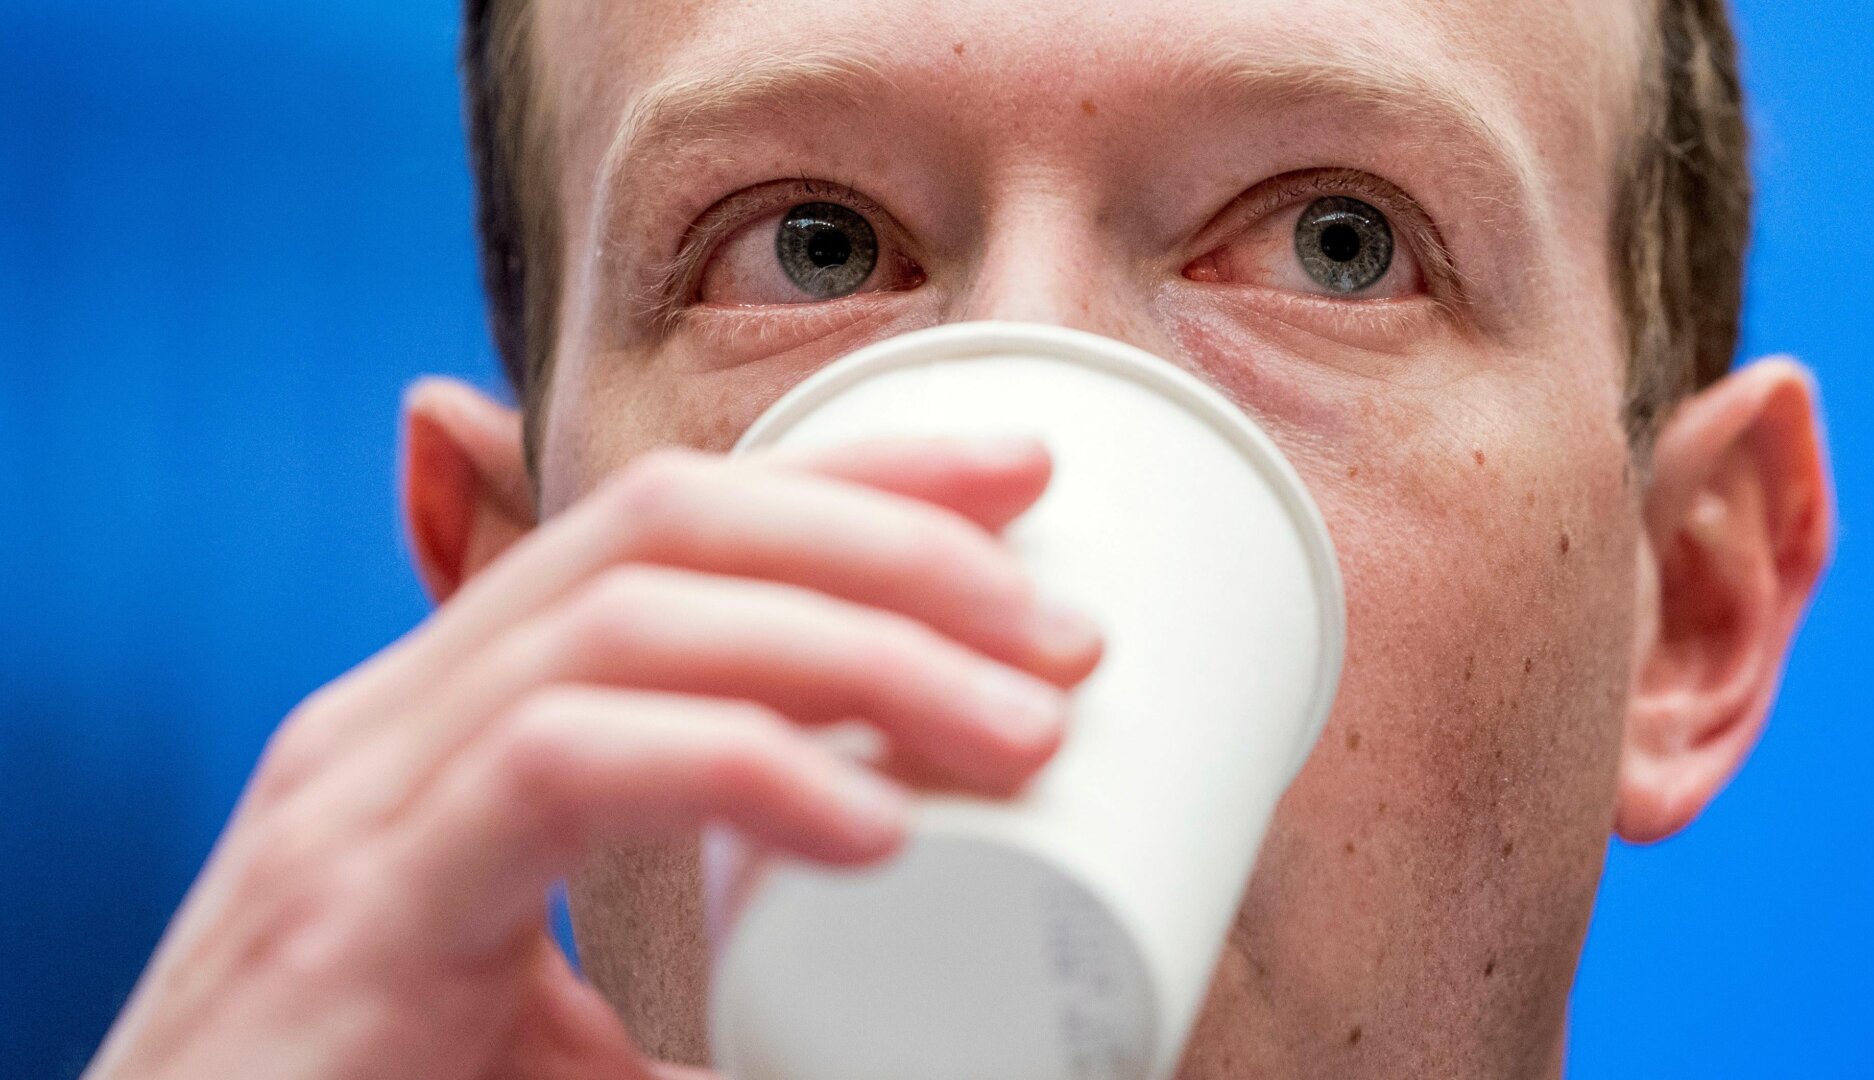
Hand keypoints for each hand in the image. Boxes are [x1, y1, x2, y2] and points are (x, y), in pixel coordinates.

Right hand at [82, 437, 1102, 1079]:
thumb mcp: (555, 1015)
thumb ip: (696, 989)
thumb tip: (900, 1024)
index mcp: (450, 716)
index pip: (664, 522)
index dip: (851, 482)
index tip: (1019, 490)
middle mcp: (397, 717)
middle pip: (664, 528)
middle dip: (887, 543)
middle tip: (1063, 625)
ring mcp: (364, 795)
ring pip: (633, 617)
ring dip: (858, 650)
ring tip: (1021, 725)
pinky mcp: (364, 902)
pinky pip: (567, 765)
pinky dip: (743, 769)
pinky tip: (873, 831)